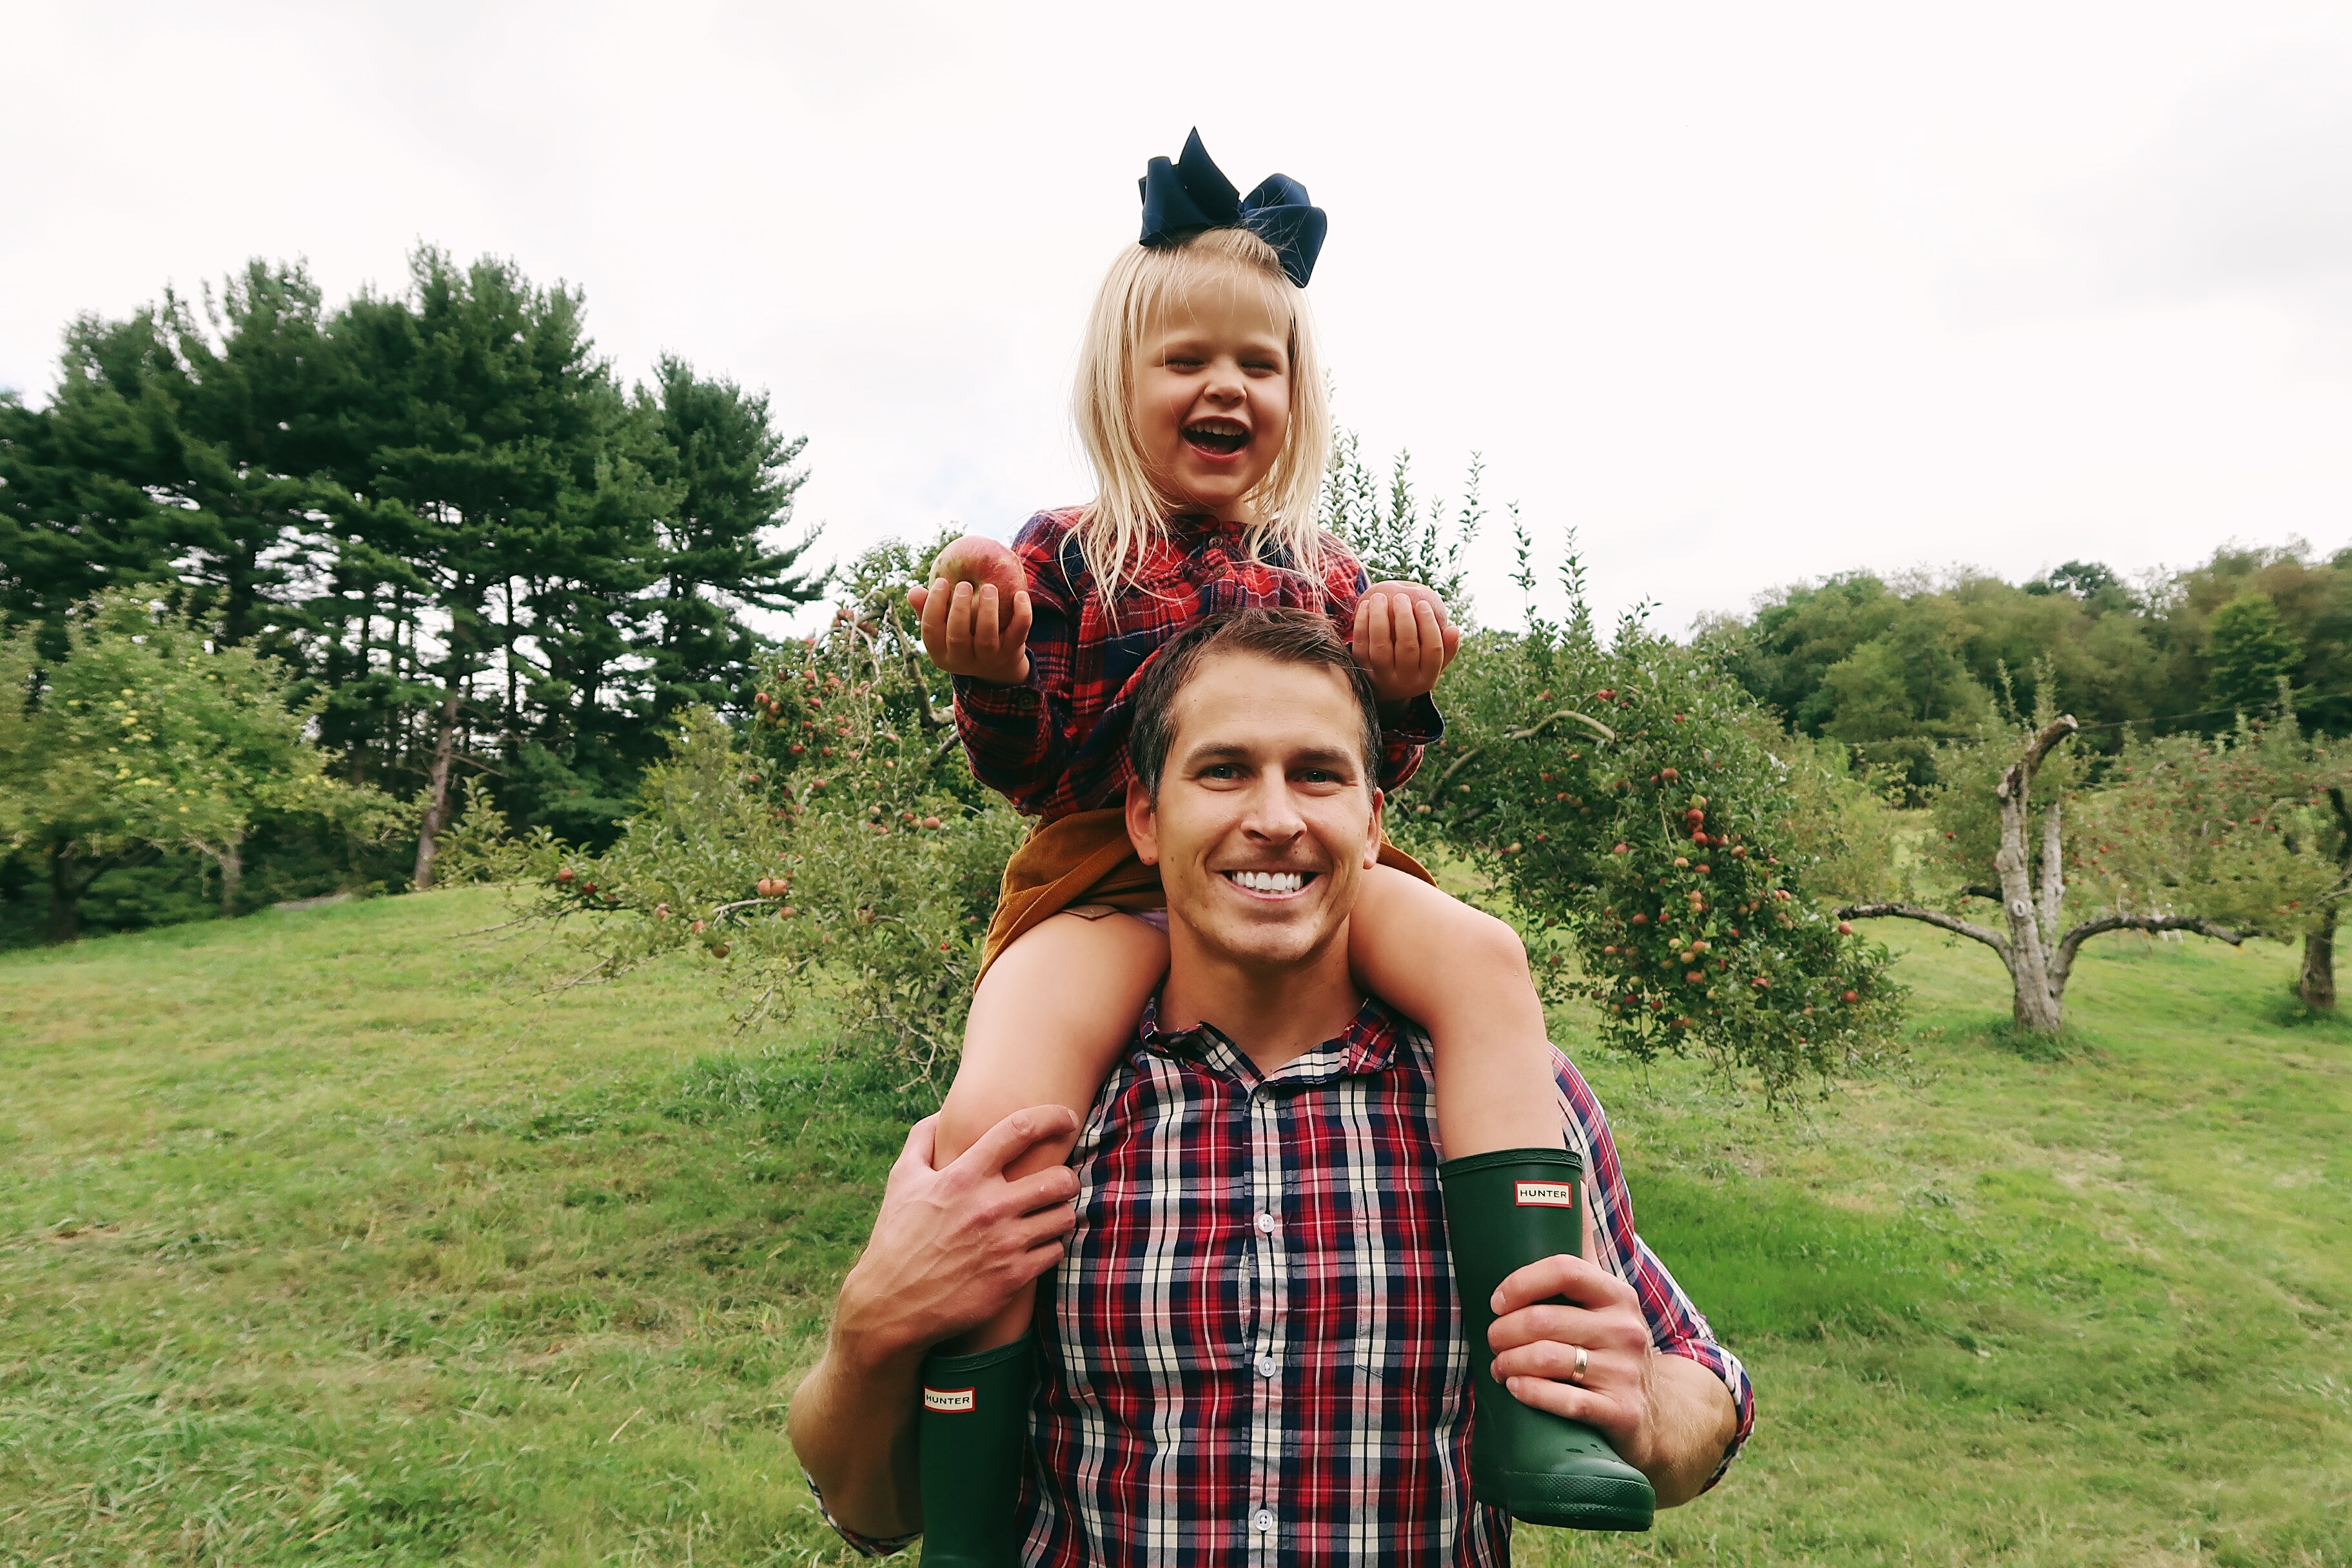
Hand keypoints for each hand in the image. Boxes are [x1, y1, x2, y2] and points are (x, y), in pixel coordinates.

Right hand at [832, 1108, 1078, 1370]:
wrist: (890, 1304)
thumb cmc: (896, 1237)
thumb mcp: (901, 1180)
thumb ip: (922, 1139)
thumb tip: (944, 1113)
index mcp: (963, 1177)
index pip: (1020, 1130)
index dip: (1052, 1117)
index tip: (1067, 1117)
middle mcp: (988, 1207)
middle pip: (1059, 1179)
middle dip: (1067, 1178)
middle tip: (1060, 1182)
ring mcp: (1003, 1244)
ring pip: (1064, 1217)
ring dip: (1061, 1214)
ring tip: (1049, 1216)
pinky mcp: (1012, 1277)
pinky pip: (1055, 1252)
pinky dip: (1050, 1247)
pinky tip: (1036, 1246)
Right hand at [908, 578, 1032, 684]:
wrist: (998, 665)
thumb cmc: (963, 635)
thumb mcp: (944, 627)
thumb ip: (928, 609)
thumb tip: (913, 591)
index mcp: (940, 653)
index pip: (931, 630)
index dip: (933, 605)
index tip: (942, 581)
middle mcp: (963, 660)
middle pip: (958, 637)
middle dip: (959, 609)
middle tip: (964, 584)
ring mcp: (988, 659)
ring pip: (987, 638)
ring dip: (987, 610)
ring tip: (989, 587)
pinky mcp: (1011, 653)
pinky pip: (1018, 634)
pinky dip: (1021, 614)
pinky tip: (1020, 594)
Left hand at [1351, 582, 1459, 705]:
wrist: (1383, 690)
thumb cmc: (1414, 666)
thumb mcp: (1433, 664)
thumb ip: (1446, 648)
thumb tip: (1454, 629)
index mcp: (1427, 678)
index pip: (1433, 649)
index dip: (1428, 624)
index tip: (1422, 603)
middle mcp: (1405, 682)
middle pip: (1407, 647)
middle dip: (1404, 618)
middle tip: (1401, 597)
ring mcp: (1382, 679)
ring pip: (1380, 646)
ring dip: (1379, 618)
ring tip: (1380, 597)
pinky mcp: (1361, 672)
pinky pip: (1361, 645)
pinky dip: (1362, 624)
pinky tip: (1365, 605)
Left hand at [1484, 1193, 1663, 1474]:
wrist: (1652, 1415)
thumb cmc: (1608, 1347)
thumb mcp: (1602, 1301)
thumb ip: (1582, 1253)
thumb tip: (1571, 1185)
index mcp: (1617, 1294)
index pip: (1563, 1268)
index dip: (1521, 1281)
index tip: (1496, 1301)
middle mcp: (1626, 1329)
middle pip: (1544, 1320)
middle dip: (1504, 1332)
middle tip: (1491, 1341)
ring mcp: (1626, 1372)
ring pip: (1547, 1359)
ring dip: (1509, 1363)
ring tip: (1499, 1367)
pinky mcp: (1621, 1411)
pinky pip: (1565, 1400)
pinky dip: (1531, 1393)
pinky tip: (1516, 1389)